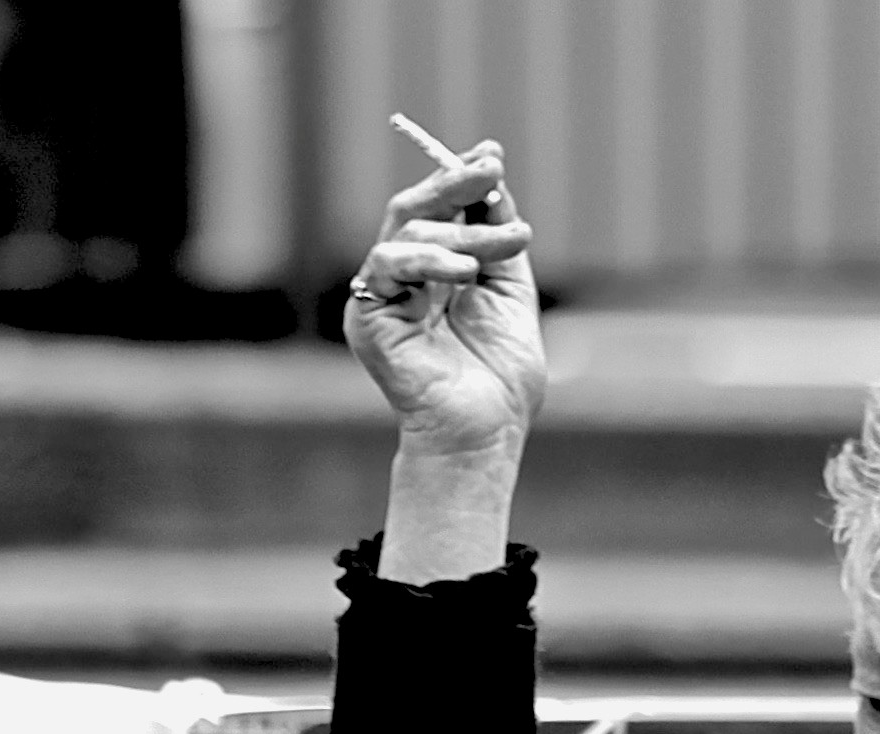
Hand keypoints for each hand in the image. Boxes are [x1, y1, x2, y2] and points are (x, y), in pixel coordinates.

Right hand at [346, 139, 544, 455]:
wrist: (487, 432)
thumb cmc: (500, 378)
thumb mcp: (511, 294)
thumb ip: (500, 242)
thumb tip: (496, 185)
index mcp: (434, 272)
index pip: (440, 211)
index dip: (460, 178)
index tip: (492, 155)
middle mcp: (403, 278)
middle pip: (416, 210)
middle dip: (454, 182)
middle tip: (491, 168)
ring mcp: (381, 295)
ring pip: (410, 232)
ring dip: (465, 232)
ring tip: (513, 242)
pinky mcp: (366, 316)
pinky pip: (388, 266)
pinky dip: (428, 260)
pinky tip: (466, 273)